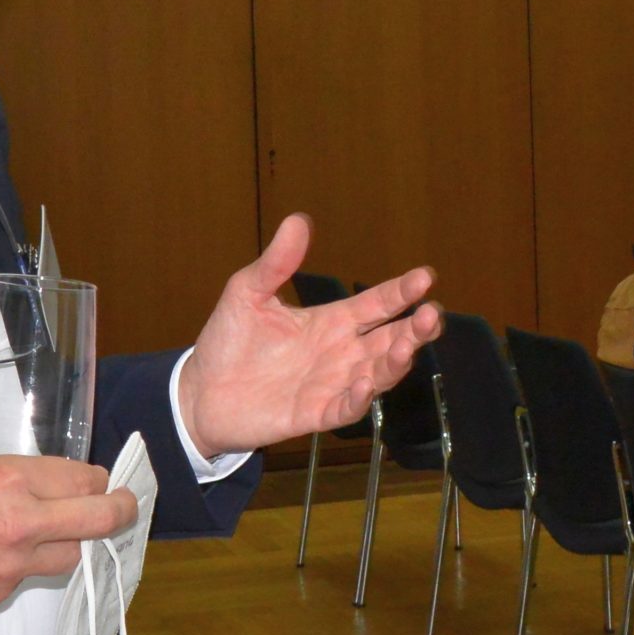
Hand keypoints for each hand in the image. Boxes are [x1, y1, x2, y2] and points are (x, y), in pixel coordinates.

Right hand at [0, 429, 136, 630]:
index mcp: (7, 484)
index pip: (81, 479)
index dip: (95, 476)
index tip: (98, 475)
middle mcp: (20, 528)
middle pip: (99, 522)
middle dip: (121, 510)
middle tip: (126, 504)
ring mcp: (8, 570)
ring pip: (69, 559)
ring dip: (74, 543)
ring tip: (65, 531)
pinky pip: (25, 581)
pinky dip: (27, 566)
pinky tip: (7, 554)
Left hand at [176, 213, 442, 458]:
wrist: (200, 392)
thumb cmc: (228, 342)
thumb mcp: (248, 292)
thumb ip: (276, 263)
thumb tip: (298, 220)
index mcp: (331, 321)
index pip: (377, 304)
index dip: (401, 292)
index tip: (426, 276)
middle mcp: (340, 352)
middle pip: (389, 339)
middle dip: (415, 329)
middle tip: (433, 314)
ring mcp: (331, 384)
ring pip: (377, 374)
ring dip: (395, 361)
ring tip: (408, 345)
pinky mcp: (313, 413)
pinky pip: (344, 409)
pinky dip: (357, 399)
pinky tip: (364, 384)